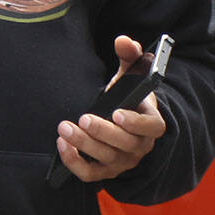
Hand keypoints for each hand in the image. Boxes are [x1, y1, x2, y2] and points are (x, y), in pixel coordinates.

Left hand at [55, 35, 167, 182]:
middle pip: (125, 145)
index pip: (152, 128)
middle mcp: (140, 147)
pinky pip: (90, 174)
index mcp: (152, 123)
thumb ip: (130, 56)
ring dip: (84, 144)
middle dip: (103, 132)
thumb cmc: (127, 97)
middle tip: (84, 118)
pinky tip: (62, 144)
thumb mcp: (130, 76)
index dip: (136, 124)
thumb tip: (123, 40)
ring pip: (106, 159)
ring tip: (64, 128)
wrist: (121, 122)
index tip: (117, 113)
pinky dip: (74, 162)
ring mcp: (123, 162)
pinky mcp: (104, 172)